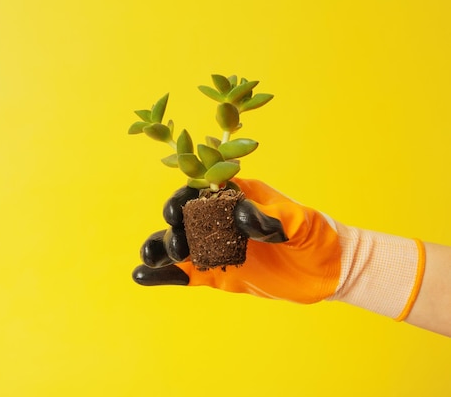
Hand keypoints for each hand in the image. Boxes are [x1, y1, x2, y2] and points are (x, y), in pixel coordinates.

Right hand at [132, 179, 342, 303]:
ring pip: (179, 246)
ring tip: (148, 260)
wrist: (326, 271)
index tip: (176, 211)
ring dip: (160, 250)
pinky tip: (142, 276)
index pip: (202, 192)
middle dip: (173, 228)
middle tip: (177, 245)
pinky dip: (163, 275)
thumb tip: (239, 214)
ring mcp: (215, 248)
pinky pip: (185, 274)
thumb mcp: (299, 222)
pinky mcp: (215, 275)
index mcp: (235, 197)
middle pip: (184, 219)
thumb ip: (270, 216)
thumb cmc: (315, 235)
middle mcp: (219, 220)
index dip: (184, 199)